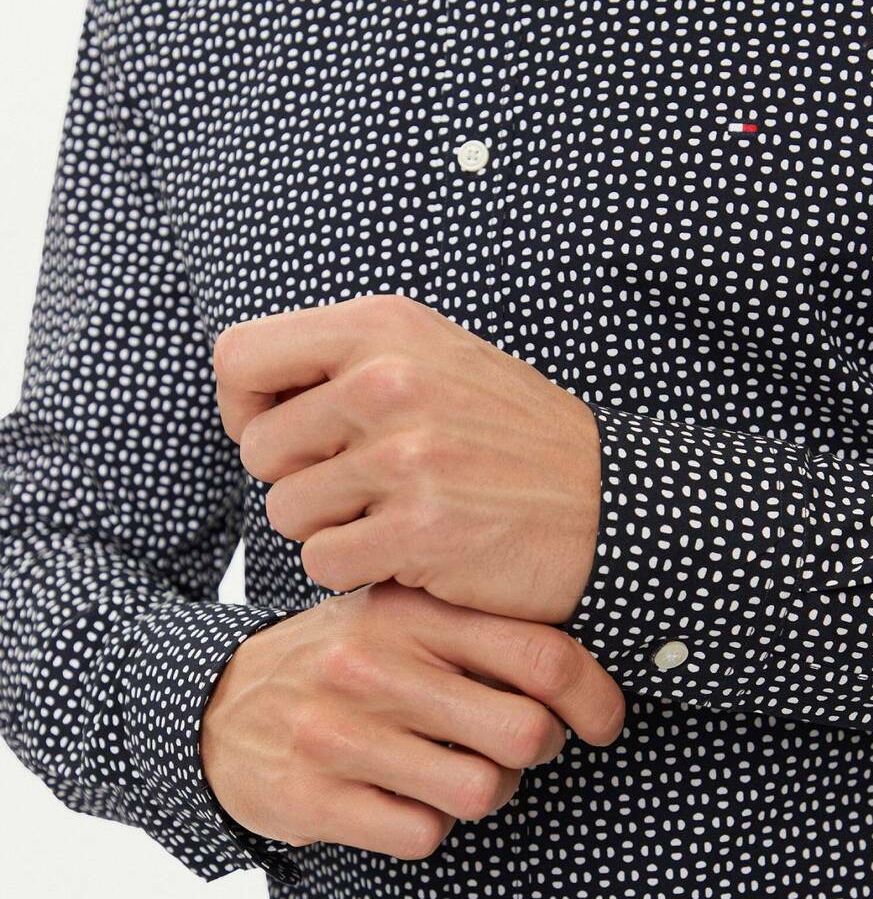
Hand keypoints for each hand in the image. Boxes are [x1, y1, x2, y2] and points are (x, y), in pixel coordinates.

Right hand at [200, 581, 624, 858]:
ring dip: (487, 791)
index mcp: (409, 611)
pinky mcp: (312, 797)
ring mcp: (340, 732)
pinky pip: (422, 833)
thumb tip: (579, 660)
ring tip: (460, 769)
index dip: (595, 696)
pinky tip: (406, 795)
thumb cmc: (337, 657)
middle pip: (525, 732)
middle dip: (539, 749)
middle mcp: (375, 665)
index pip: (541, 654)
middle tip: (519, 743)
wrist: (215, 702)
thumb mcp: (394, 612)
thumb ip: (471, 623)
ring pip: (481, 791)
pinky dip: (429, 824)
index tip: (603, 720)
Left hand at [214, 293, 601, 623]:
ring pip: (286, 512)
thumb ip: (346, 361)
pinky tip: (410, 552)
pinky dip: (358, 570)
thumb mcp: (434, 360)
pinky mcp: (418, 529)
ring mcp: (405, 455)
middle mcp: (388, 380)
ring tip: (393, 515)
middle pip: (257, 448)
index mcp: (384, 327)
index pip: (239, 357)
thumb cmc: (510, 439)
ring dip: (329, 528)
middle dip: (296, 478)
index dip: (247, 407)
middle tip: (361, 487)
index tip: (290, 436)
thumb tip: (248, 390)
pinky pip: (324, 564)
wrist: (608, 504)